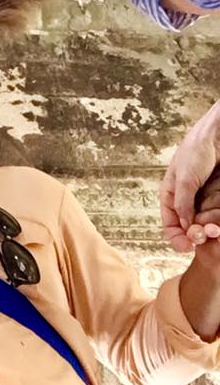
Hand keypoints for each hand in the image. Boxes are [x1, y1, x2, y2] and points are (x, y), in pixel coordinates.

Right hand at [160, 102, 219, 250]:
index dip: (176, 237)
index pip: (169, 223)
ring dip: (210, 229)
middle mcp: (186, 200)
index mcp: (170, 195)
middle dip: (196, 235)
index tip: (186, 246)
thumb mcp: (184, 179)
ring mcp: (203, 200)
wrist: (217, 138)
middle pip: (188, 228)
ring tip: (216, 229)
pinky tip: (218, 224)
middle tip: (203, 236)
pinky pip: (216, 215)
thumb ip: (182, 203)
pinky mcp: (217, 198)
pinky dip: (217, 221)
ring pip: (205, 224)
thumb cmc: (195, 151)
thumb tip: (184, 226)